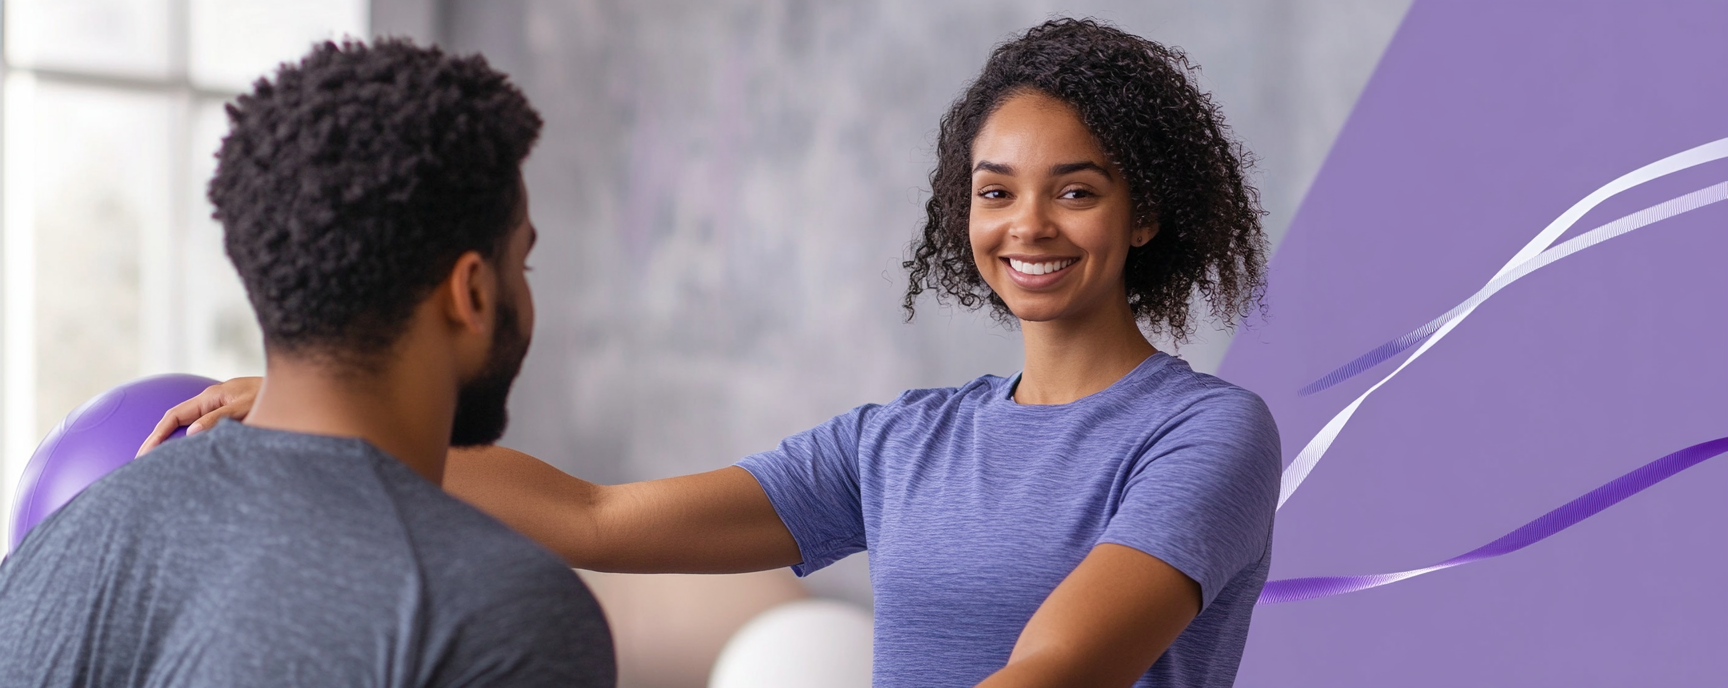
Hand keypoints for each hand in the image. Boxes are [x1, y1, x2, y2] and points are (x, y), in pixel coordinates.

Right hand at [136, 376, 262, 455]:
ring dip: (177, 443)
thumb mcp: (245, 407)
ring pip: (191, 427)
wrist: (294, 386)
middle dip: (160, 441)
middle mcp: (211, 402)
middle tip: (145, 464)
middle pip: (177, 422)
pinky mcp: (231, 416)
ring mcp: (220, 408)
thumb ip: (220, 418)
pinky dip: (195, 443)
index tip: (145, 454)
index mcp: (210, 397)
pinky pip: (206, 430)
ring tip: (164, 466)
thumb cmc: (271, 395)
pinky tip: (193, 457)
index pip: (174, 416)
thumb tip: (193, 432)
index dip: (157, 435)